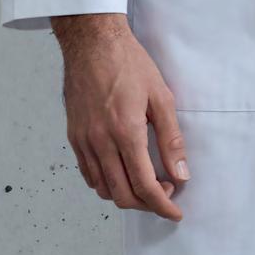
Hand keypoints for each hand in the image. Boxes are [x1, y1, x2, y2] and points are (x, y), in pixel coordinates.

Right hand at [52, 13, 188, 220]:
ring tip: (146, 183)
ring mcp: (83, 141)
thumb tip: (181, 173)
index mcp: (125, 132)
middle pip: (122, 195)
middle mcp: (100, 142)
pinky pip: (88, 174)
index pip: (144, 185)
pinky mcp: (73, 137)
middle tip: (166, 194)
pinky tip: (122, 172)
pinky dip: (106, 183)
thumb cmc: (129, 63)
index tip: (175, 212)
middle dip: (147, 204)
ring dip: (126, 195)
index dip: (162, 205)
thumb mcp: (161, 96)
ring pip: (103, 189)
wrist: (92, 43)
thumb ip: (171, 139)